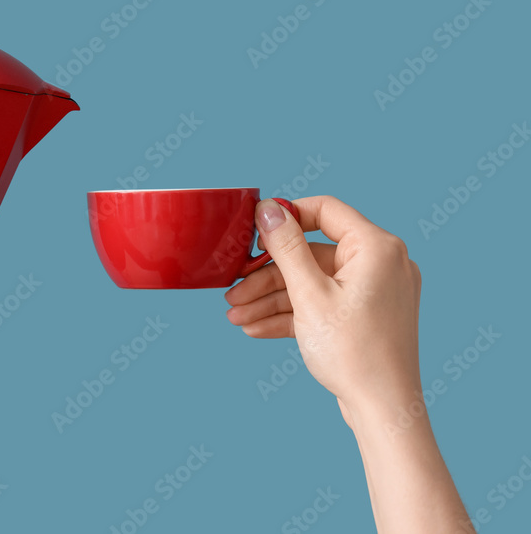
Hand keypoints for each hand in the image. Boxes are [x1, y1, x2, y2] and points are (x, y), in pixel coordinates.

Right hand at [224, 196, 422, 424]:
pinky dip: (293, 314)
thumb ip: (286, 247)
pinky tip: (256, 328)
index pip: (325, 210)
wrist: (383, 410)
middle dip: (267, 276)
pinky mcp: (366, 315)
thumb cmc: (353, 352)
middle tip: (234, 290)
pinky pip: (323, 303)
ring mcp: (374, 291)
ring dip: (272, 300)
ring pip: (313, 283)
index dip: (285, 216)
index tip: (252, 231)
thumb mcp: (309, 294)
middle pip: (311, 254)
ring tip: (237, 317)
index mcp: (376, 247)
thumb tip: (268, 208)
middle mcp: (381, 263)